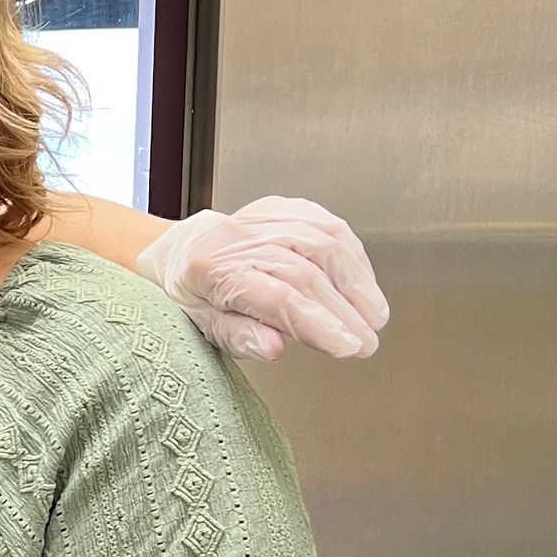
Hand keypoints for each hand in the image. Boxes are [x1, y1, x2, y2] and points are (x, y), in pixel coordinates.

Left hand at [137, 197, 389, 362]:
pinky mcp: (284, 208)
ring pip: (324, 243)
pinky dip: (353, 255)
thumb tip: (275, 348)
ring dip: (358, 282)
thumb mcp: (204, 326)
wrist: (182, 251)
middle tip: (366, 343)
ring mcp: (264, 218)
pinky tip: (363, 281)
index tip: (347, 347)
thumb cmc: (194, 294)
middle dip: (344, 313)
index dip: (318, 324)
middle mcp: (238, 237)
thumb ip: (240, 337)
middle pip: (306, 274)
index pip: (277, 298)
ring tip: (374, 315)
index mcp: (212, 270)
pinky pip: (328, 225)